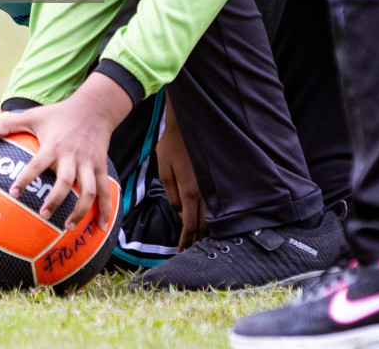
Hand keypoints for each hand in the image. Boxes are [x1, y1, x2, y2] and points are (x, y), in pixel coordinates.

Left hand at [0, 72, 131, 229]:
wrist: (94, 108)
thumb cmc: (60, 114)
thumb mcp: (34, 115)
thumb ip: (9, 124)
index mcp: (53, 146)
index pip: (37, 164)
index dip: (26, 178)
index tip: (13, 193)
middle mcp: (72, 156)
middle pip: (66, 181)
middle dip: (56, 200)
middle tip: (44, 215)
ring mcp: (88, 163)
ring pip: (88, 190)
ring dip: (80, 210)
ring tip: (68, 227)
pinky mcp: (100, 167)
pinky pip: (105, 191)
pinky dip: (105, 209)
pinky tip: (101, 226)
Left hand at [156, 102, 206, 249]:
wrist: (187, 126)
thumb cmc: (171, 146)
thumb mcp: (164, 171)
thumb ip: (171, 195)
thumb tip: (179, 213)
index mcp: (190, 191)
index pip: (189, 224)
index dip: (186, 240)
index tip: (181, 251)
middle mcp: (204, 192)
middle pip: (203, 225)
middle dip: (196, 240)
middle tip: (190, 252)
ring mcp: (212, 186)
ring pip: (212, 217)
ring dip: (206, 231)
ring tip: (199, 242)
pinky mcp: (214, 181)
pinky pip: (215, 205)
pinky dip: (211, 217)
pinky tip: (208, 223)